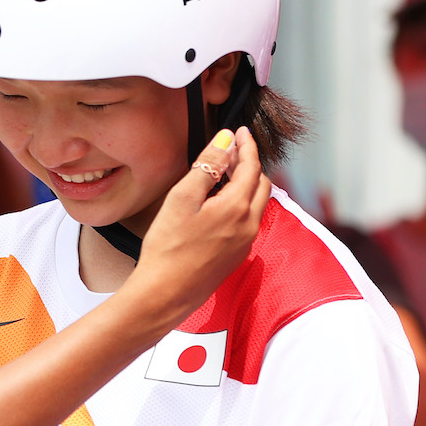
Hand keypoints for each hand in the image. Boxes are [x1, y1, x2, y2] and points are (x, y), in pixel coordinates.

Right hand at [131, 127, 270, 318]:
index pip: (251, 166)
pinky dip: (240, 205)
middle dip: (249, 164)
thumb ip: (207, 166)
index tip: (240, 132)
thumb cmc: (168, 247)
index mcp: (237, 207)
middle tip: (230, 152)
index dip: (246, 146)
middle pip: (261, 184)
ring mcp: (245, 243)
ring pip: (256, 204)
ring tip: (222, 176)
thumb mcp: (182, 198)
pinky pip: (247, 222)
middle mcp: (249, 225)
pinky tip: (217, 206)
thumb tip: (226, 141)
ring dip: (246, 185)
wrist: (164, 293)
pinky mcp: (236, 256)